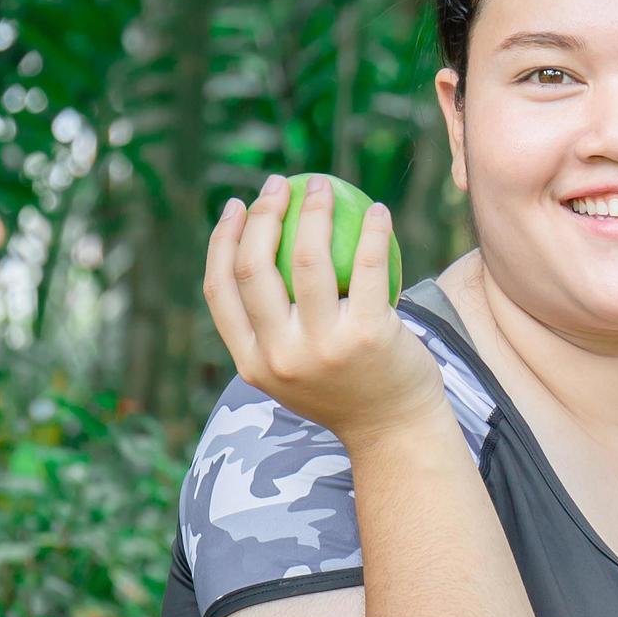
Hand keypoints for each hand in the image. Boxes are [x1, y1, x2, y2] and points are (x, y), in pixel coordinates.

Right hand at [202, 173, 442, 447]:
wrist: (397, 431)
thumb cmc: (347, 389)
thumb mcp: (293, 369)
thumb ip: (270, 328)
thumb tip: (252, 253)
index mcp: (252, 364)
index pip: (220, 290)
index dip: (221, 240)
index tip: (234, 206)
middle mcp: (280, 357)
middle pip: (254, 268)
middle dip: (261, 214)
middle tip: (277, 185)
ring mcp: (323, 348)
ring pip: (305, 259)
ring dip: (312, 210)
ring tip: (322, 184)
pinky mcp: (369, 336)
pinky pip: (368, 267)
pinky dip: (373, 231)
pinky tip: (378, 210)